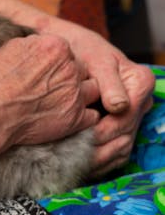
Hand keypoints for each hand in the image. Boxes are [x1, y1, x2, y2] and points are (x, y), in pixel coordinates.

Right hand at [0, 0, 154, 173]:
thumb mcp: (8, 49)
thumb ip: (31, 43)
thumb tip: (37, 42)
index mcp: (55, 47)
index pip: (67, 52)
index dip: (56, 64)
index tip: (45, 73)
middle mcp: (70, 68)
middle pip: (81, 70)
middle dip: (69, 78)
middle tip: (51, 88)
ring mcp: (75, 94)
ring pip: (92, 90)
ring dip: (80, 95)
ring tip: (61, 102)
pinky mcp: (76, 118)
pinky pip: (92, 115)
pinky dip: (81, 117)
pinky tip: (65, 117)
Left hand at [64, 27, 154, 175]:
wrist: (74, 49)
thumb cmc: (82, 50)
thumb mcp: (95, 60)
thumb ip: (108, 83)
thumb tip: (119, 107)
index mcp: (140, 81)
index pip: (126, 115)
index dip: (105, 129)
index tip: (84, 135)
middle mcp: (142, 100)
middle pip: (125, 134)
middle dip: (99, 147)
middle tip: (73, 157)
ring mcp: (133, 115)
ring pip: (122, 146)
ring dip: (100, 159)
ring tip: (74, 164)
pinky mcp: (123, 125)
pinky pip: (117, 150)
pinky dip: (101, 161)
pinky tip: (80, 165)